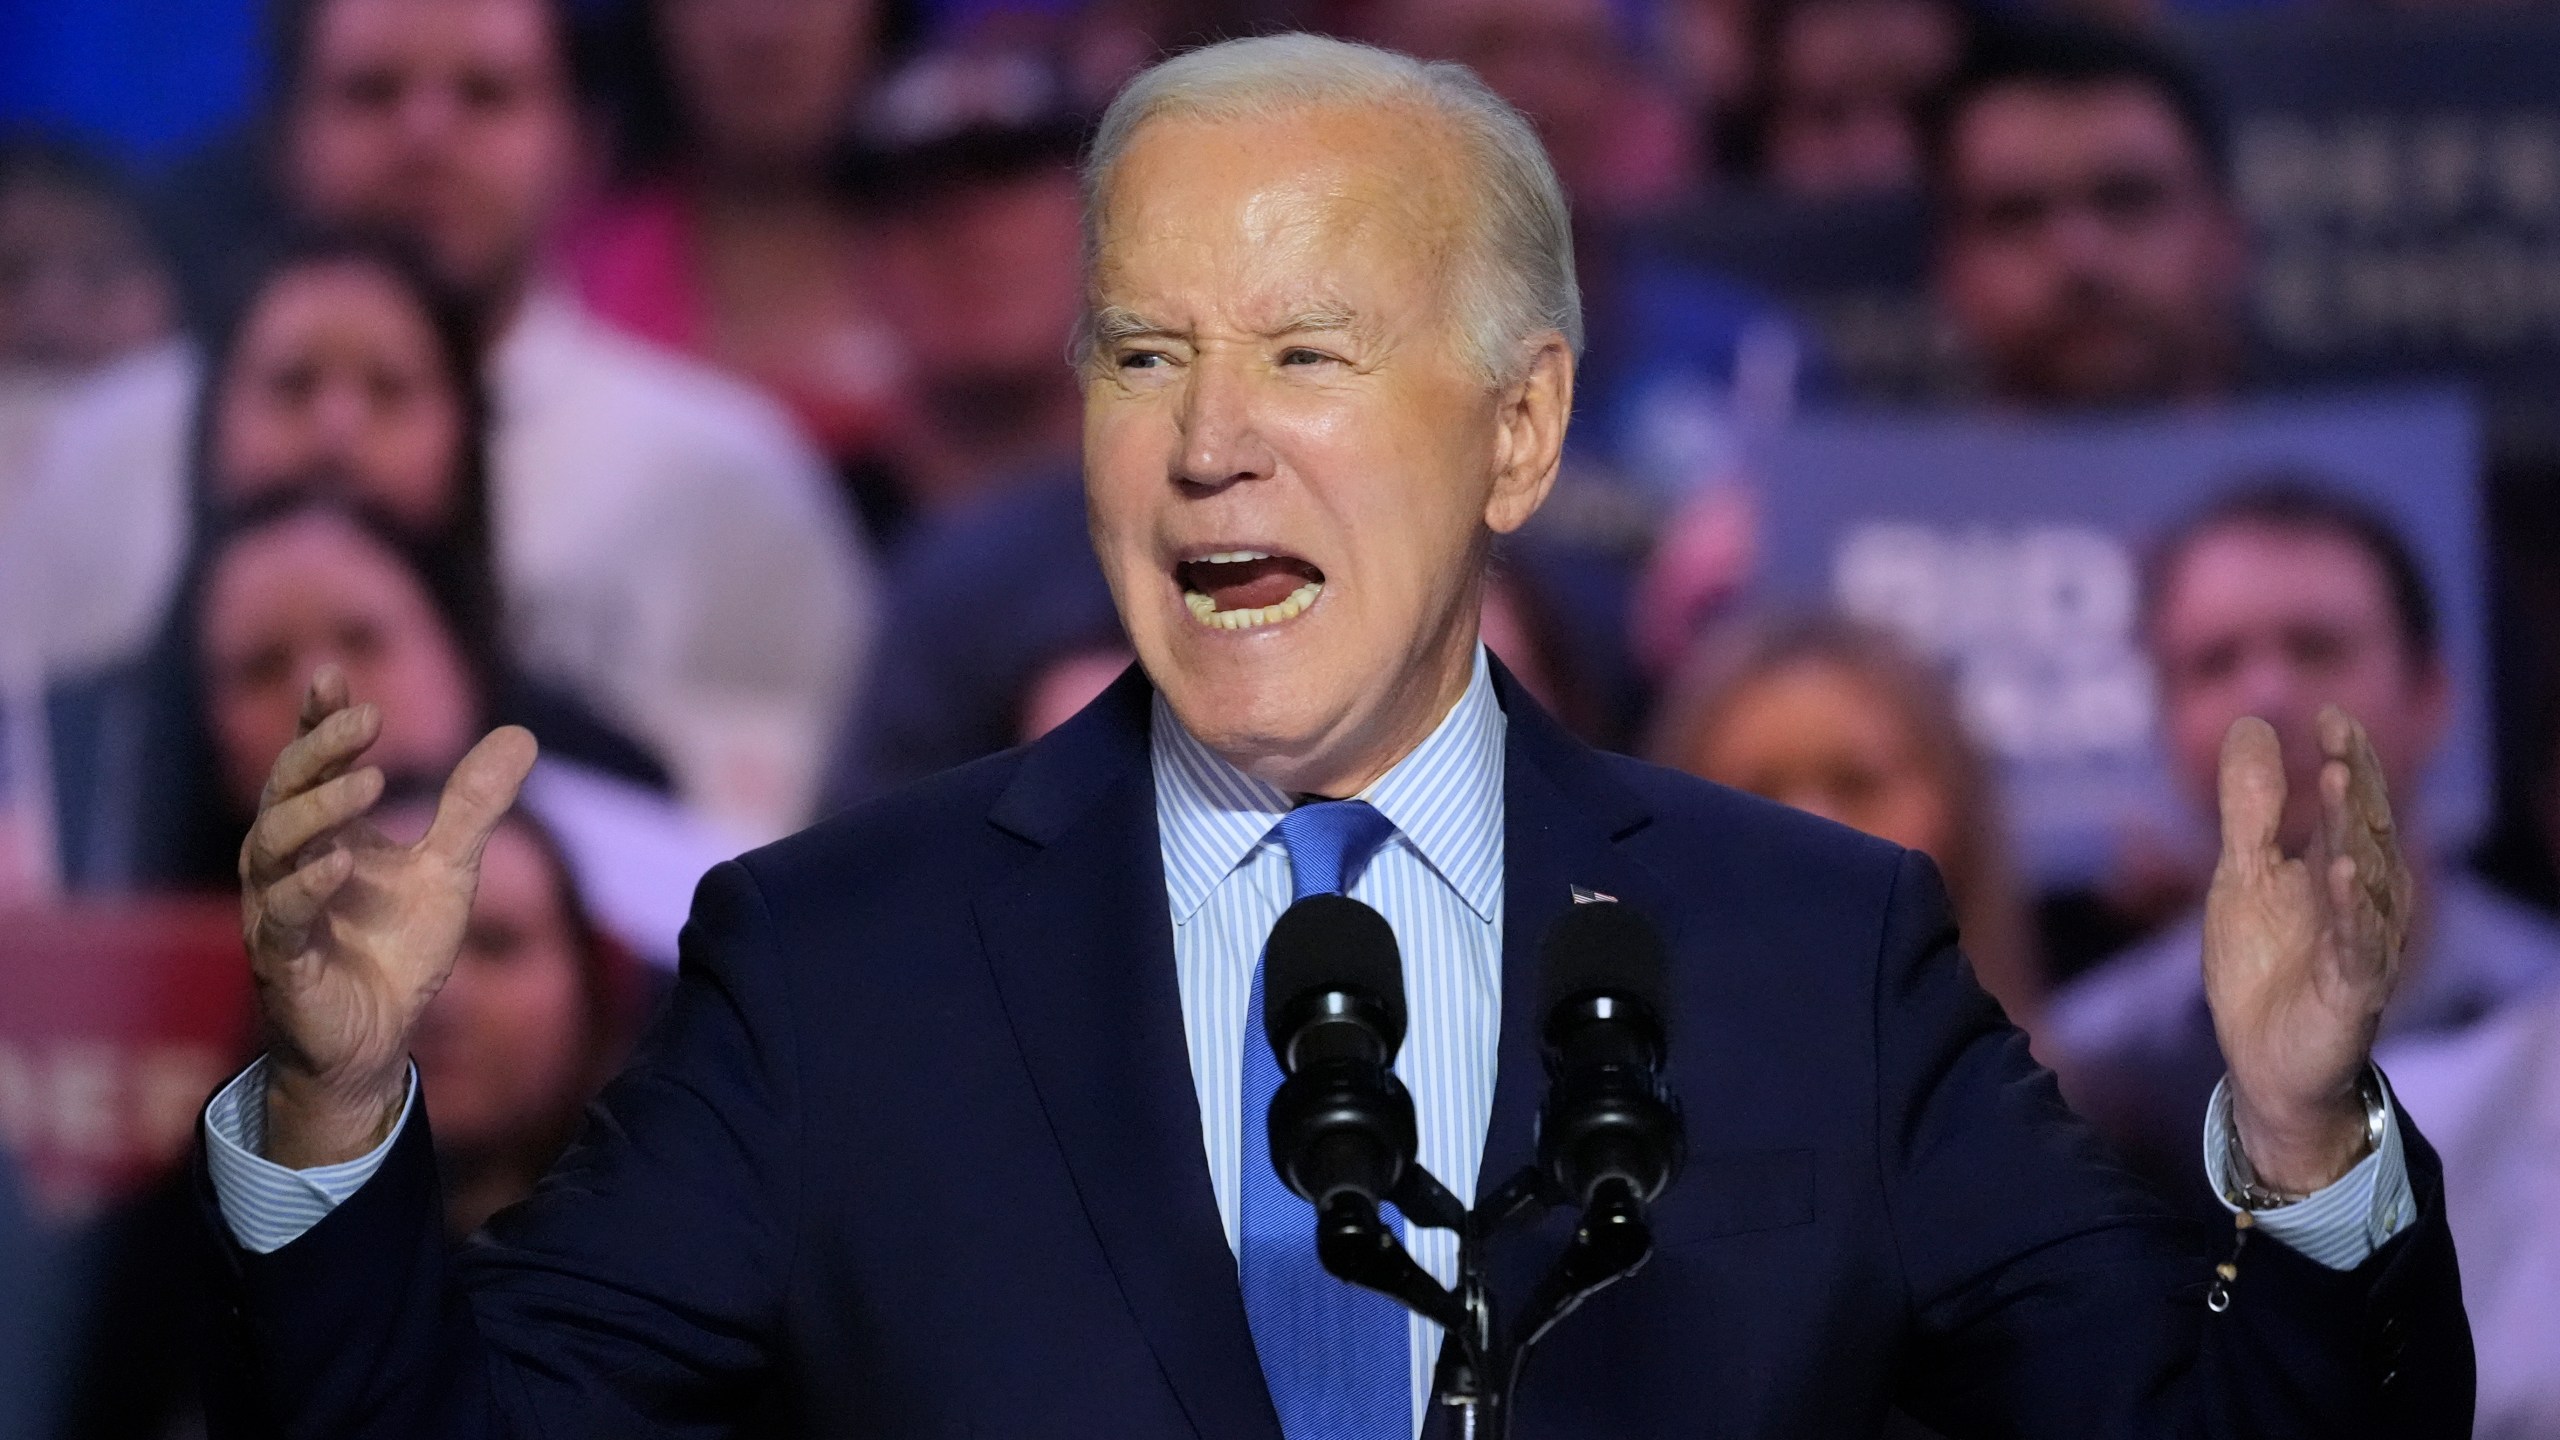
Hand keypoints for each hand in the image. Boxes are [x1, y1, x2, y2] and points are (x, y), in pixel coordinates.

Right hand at [238, 666, 536, 1166]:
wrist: (376, 1041)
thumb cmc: (396, 950)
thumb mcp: (449, 870)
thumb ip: (474, 805)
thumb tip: (522, 732)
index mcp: (322, 836)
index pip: (310, 765)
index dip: (317, 721)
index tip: (334, 675)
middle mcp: (287, 865)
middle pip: (283, 792)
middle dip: (319, 750)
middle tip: (369, 717)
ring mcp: (277, 912)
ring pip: (269, 846)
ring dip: (317, 809)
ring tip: (369, 780)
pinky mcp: (282, 963)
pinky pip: (282, 919)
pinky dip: (307, 887)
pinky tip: (342, 864)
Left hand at [2202, 707, 2409, 1193]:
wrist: (2264, 1063)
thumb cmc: (2263, 967)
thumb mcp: (2243, 873)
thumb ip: (2250, 806)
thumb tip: (2252, 722)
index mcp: (2337, 865)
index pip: (2348, 802)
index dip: (2344, 757)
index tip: (2329, 714)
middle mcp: (2362, 898)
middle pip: (2363, 829)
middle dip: (2354, 781)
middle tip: (2339, 736)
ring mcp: (2361, 942)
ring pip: (2367, 877)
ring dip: (2354, 830)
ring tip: (2339, 781)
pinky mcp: (2352, 988)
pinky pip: (2357, 943)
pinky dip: (2353, 907)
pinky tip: (2344, 872)